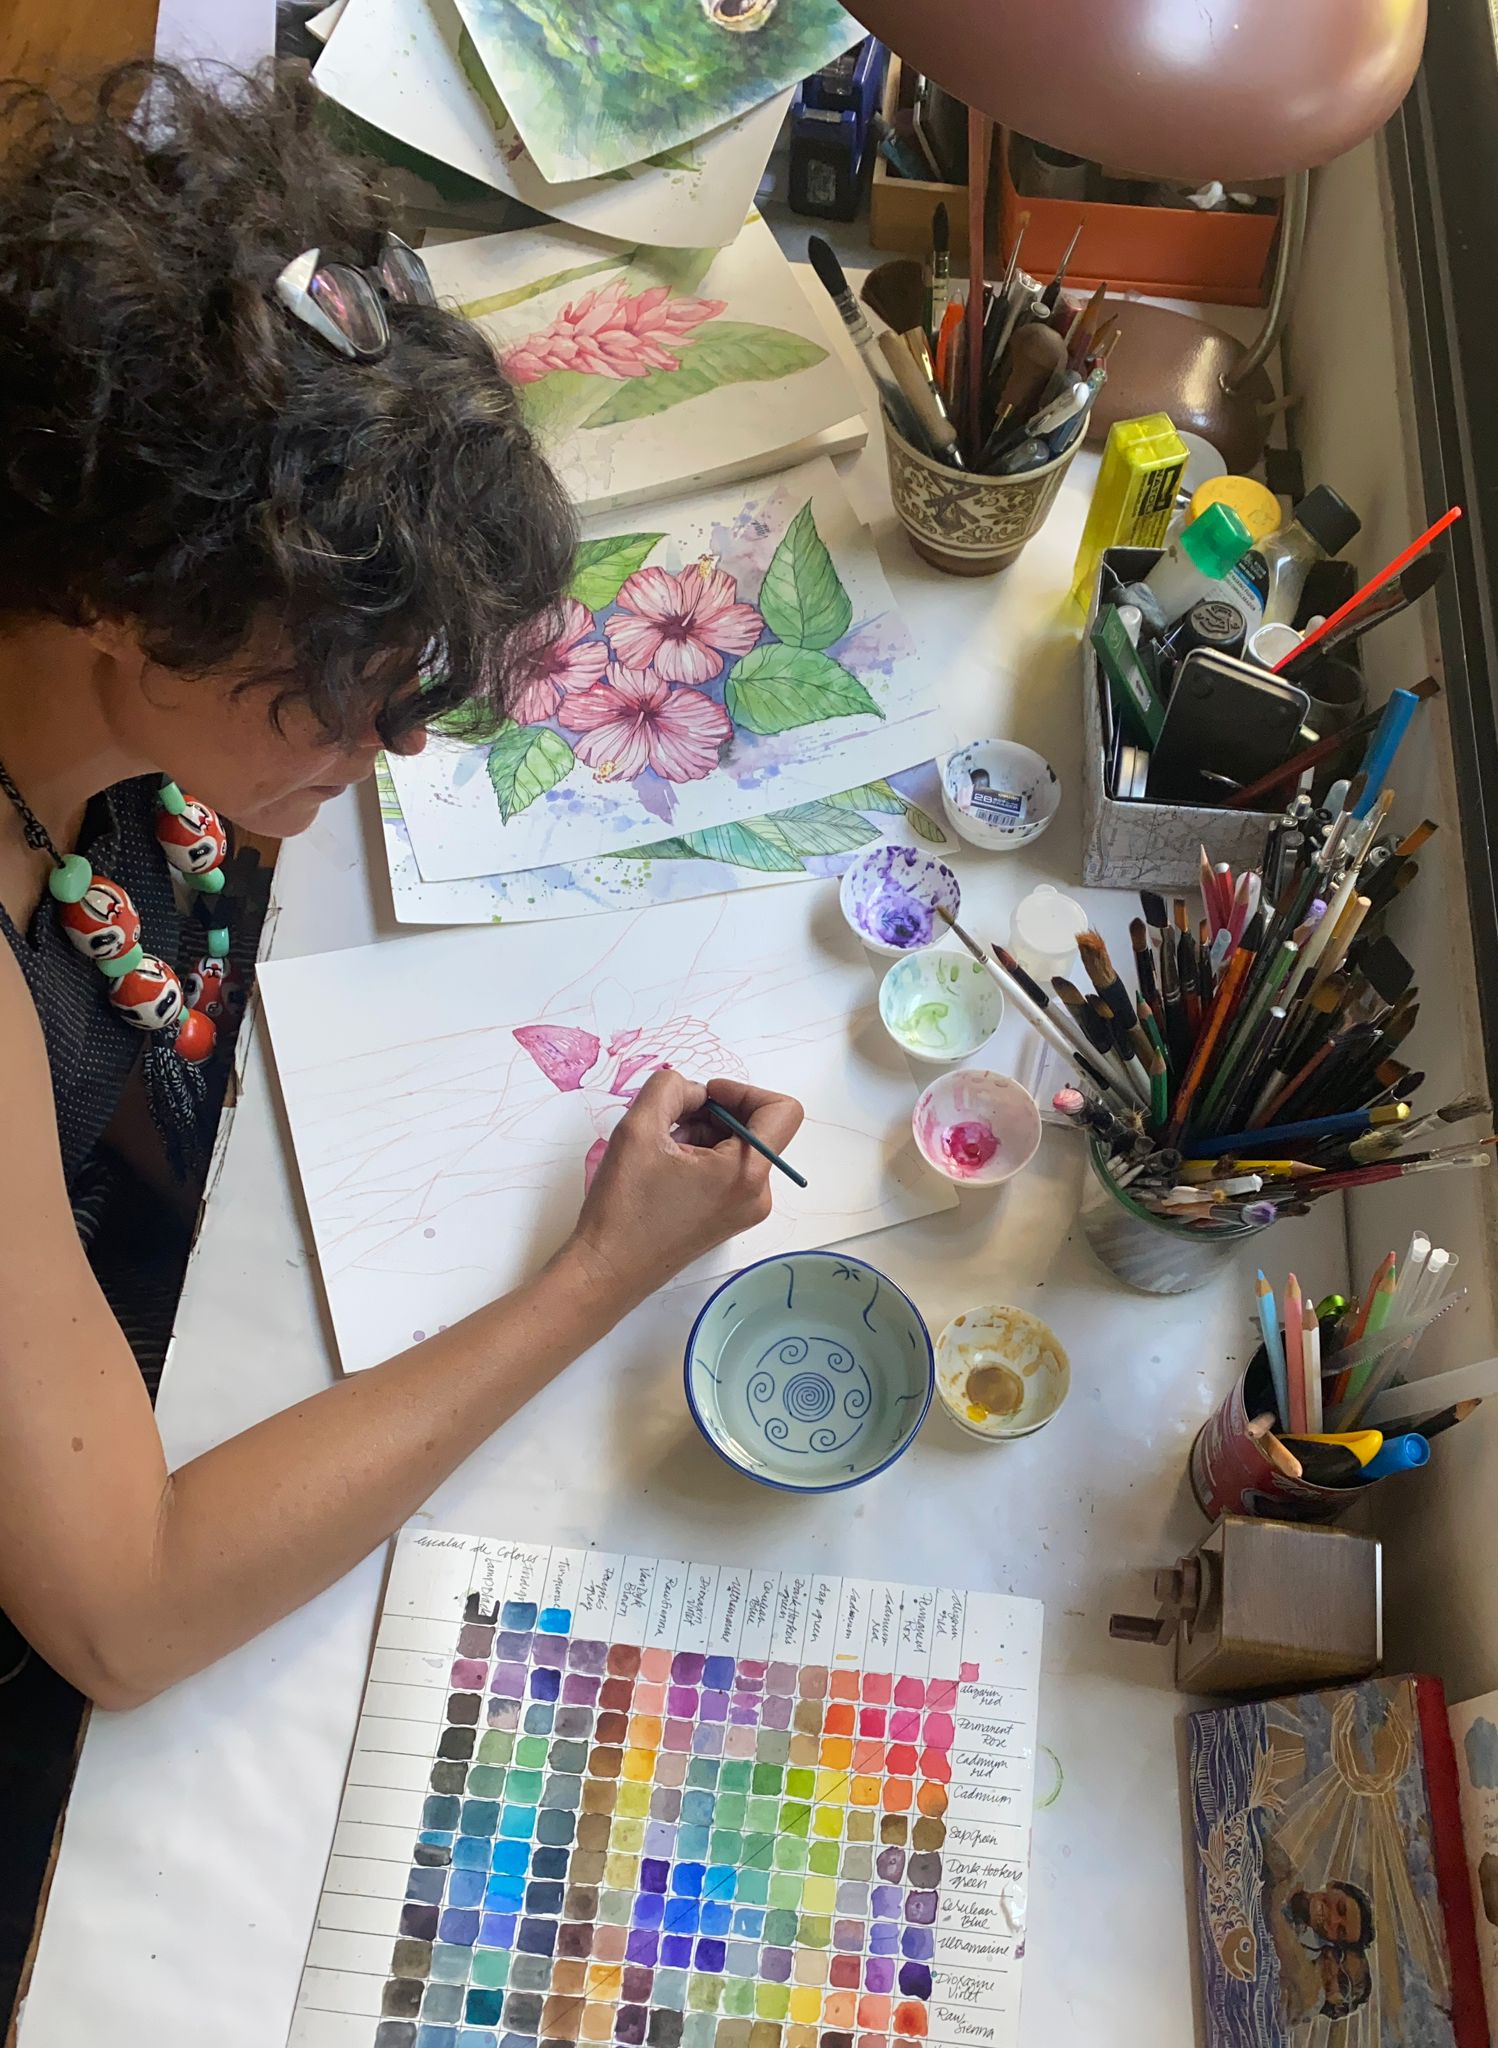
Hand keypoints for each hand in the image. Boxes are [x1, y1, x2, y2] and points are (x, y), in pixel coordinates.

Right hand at [563, 1070, 803, 1309]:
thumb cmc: (625, 1206)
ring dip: (704, 1133)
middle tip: (671, 1118)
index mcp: (746, 1173)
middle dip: (715, 1112)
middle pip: (757, 1128)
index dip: (743, 1091)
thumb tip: (693, 1091)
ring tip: (663, 1145)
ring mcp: (745, 1210)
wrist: (608, 1269)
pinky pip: (728, 1171)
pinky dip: (702, 1156)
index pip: (781, 1110)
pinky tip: (666, 1164)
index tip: (705, 1096)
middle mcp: (757, 1194)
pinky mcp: (728, 1219)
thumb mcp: (639, 1129)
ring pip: (739, 1148)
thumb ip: (669, 1088)